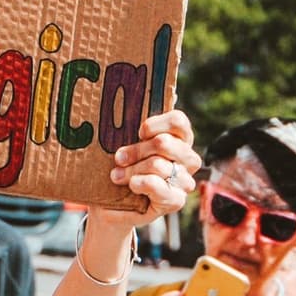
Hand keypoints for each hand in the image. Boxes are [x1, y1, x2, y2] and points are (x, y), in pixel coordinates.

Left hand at [91, 110, 200, 233]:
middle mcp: (187, 158)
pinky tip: (132, 185)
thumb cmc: (119, 168)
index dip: (157, 123)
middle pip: (165, 143)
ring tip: (116, 175)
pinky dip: (142, 184)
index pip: (179, 121)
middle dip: (136, 150)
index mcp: (178, 138)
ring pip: (159, 165)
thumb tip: (170, 90)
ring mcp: (184, 181)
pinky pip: (161, 187)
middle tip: (118, 157)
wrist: (108, 204)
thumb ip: (140, 119)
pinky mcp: (175, 201)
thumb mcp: (124, 142)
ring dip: (132, 170)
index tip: (138, 131)